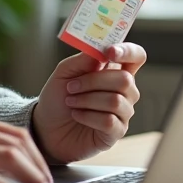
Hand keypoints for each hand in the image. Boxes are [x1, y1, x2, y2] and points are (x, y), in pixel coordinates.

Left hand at [31, 43, 145, 163]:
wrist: (46, 127)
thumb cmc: (58, 98)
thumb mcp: (64, 72)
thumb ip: (84, 59)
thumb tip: (102, 51)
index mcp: (114, 71)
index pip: (136, 56)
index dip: (128, 51)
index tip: (110, 52)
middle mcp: (124, 91)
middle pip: (125, 79)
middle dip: (93, 81)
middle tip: (71, 87)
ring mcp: (123, 112)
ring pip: (115, 101)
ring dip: (86, 100)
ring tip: (71, 102)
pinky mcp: (117, 131)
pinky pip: (109, 121)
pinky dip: (87, 116)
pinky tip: (77, 115)